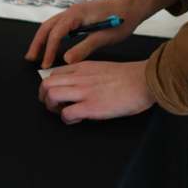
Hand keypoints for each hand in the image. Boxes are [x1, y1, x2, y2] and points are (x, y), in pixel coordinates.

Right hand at [26, 0, 176, 68]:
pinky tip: (53, 46)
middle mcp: (72, 10)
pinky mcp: (79, 15)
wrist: (134, 5)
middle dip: (37, 42)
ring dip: (43, 39)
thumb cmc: (122, 19)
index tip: (45, 65)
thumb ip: (85, 48)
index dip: (48, 50)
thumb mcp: (105, 37)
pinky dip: (52, 36)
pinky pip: (60, 25)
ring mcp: (75, 11)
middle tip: (30, 58)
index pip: (56, 33)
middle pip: (47, 26)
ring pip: (52, 24)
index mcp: (77, 13)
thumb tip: (66, 60)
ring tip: (37, 54)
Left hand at [38, 61, 155, 123]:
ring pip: (51, 96)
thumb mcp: (101, 68)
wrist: (143, 80)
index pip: (54, 73)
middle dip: (44, 97)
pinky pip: (66, 113)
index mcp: (82, 68)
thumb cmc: (128, 77)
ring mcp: (84, 92)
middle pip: (46, 84)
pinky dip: (66, 119)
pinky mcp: (91, 106)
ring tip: (63, 113)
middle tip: (54, 106)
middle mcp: (79, 78)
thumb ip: (87, 74)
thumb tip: (78, 85)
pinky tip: (77, 119)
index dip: (50, 86)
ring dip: (52, 108)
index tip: (58, 95)